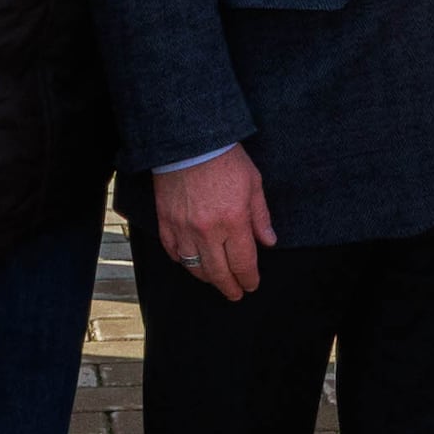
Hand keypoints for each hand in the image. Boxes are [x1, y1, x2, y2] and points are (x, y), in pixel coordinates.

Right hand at [153, 147, 278, 300]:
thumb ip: (260, 216)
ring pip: (194, 267)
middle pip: (219, 273)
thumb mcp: (253, 183)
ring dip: (207, 278)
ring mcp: (183, 228)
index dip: (249, 279)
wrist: (188, 140)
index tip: (252, 285)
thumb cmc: (225, 158)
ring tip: (216, 280)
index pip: (243, 263)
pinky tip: (190, 262)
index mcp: (234, 221)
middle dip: (230, 287)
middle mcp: (208, 231)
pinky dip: (182, 261)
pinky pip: (173, 252)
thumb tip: (268, 242)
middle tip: (235, 293)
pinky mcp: (165, 221)